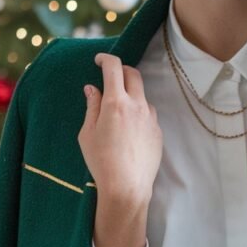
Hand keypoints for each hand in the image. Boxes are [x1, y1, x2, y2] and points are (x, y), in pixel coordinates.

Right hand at [78, 53, 162, 203]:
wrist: (127, 187)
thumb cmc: (101, 161)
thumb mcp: (88, 133)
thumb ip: (92, 106)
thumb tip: (93, 88)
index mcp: (116, 102)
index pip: (114, 67)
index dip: (106, 59)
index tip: (99, 60)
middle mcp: (137, 106)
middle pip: (133, 74)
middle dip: (121, 70)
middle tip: (110, 77)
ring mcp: (151, 118)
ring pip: (142, 96)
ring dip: (131, 95)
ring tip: (118, 111)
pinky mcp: (158, 131)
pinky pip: (149, 115)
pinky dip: (139, 113)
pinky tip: (129, 130)